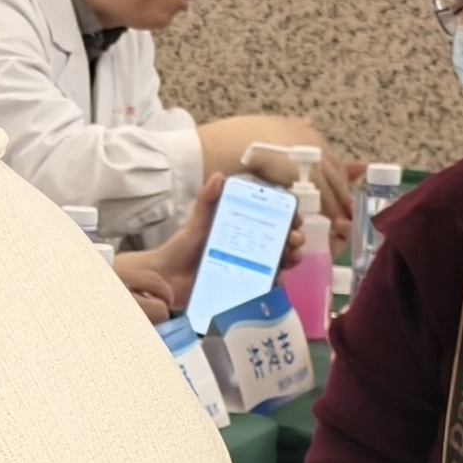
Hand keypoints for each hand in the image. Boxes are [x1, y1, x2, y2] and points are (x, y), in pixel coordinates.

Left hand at [115, 171, 311, 327]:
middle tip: (293, 238)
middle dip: (294, 237)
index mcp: (241, 228)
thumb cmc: (182, 248)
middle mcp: (248, 247)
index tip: (295, 217)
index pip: (272, 220)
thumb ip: (207, 200)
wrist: (166, 278)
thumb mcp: (196, 222)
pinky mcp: (244, 287)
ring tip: (292, 255)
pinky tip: (281, 277)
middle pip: (281, 240)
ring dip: (292, 256)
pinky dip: (279, 281)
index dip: (288, 218)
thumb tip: (218, 176)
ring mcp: (248, 267)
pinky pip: (267, 284)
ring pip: (279, 261)